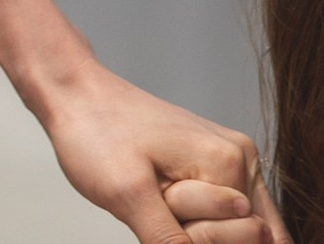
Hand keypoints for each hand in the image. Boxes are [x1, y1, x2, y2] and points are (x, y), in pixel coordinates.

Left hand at [38, 60, 289, 243]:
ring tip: (157, 192)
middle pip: (246, 233)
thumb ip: (170, 241)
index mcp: (228, 162)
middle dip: (200, 232)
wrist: (77, 94)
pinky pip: (222, 212)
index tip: (163, 205)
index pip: (245, 238)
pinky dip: (194, 217)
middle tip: (158, 195)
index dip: (198, 238)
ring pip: (233, 226)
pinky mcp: (212, 162)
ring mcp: (228, 157)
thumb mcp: (127, 196)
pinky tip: (164, 194)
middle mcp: (240, 157)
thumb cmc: (96, 134)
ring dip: (195, 224)